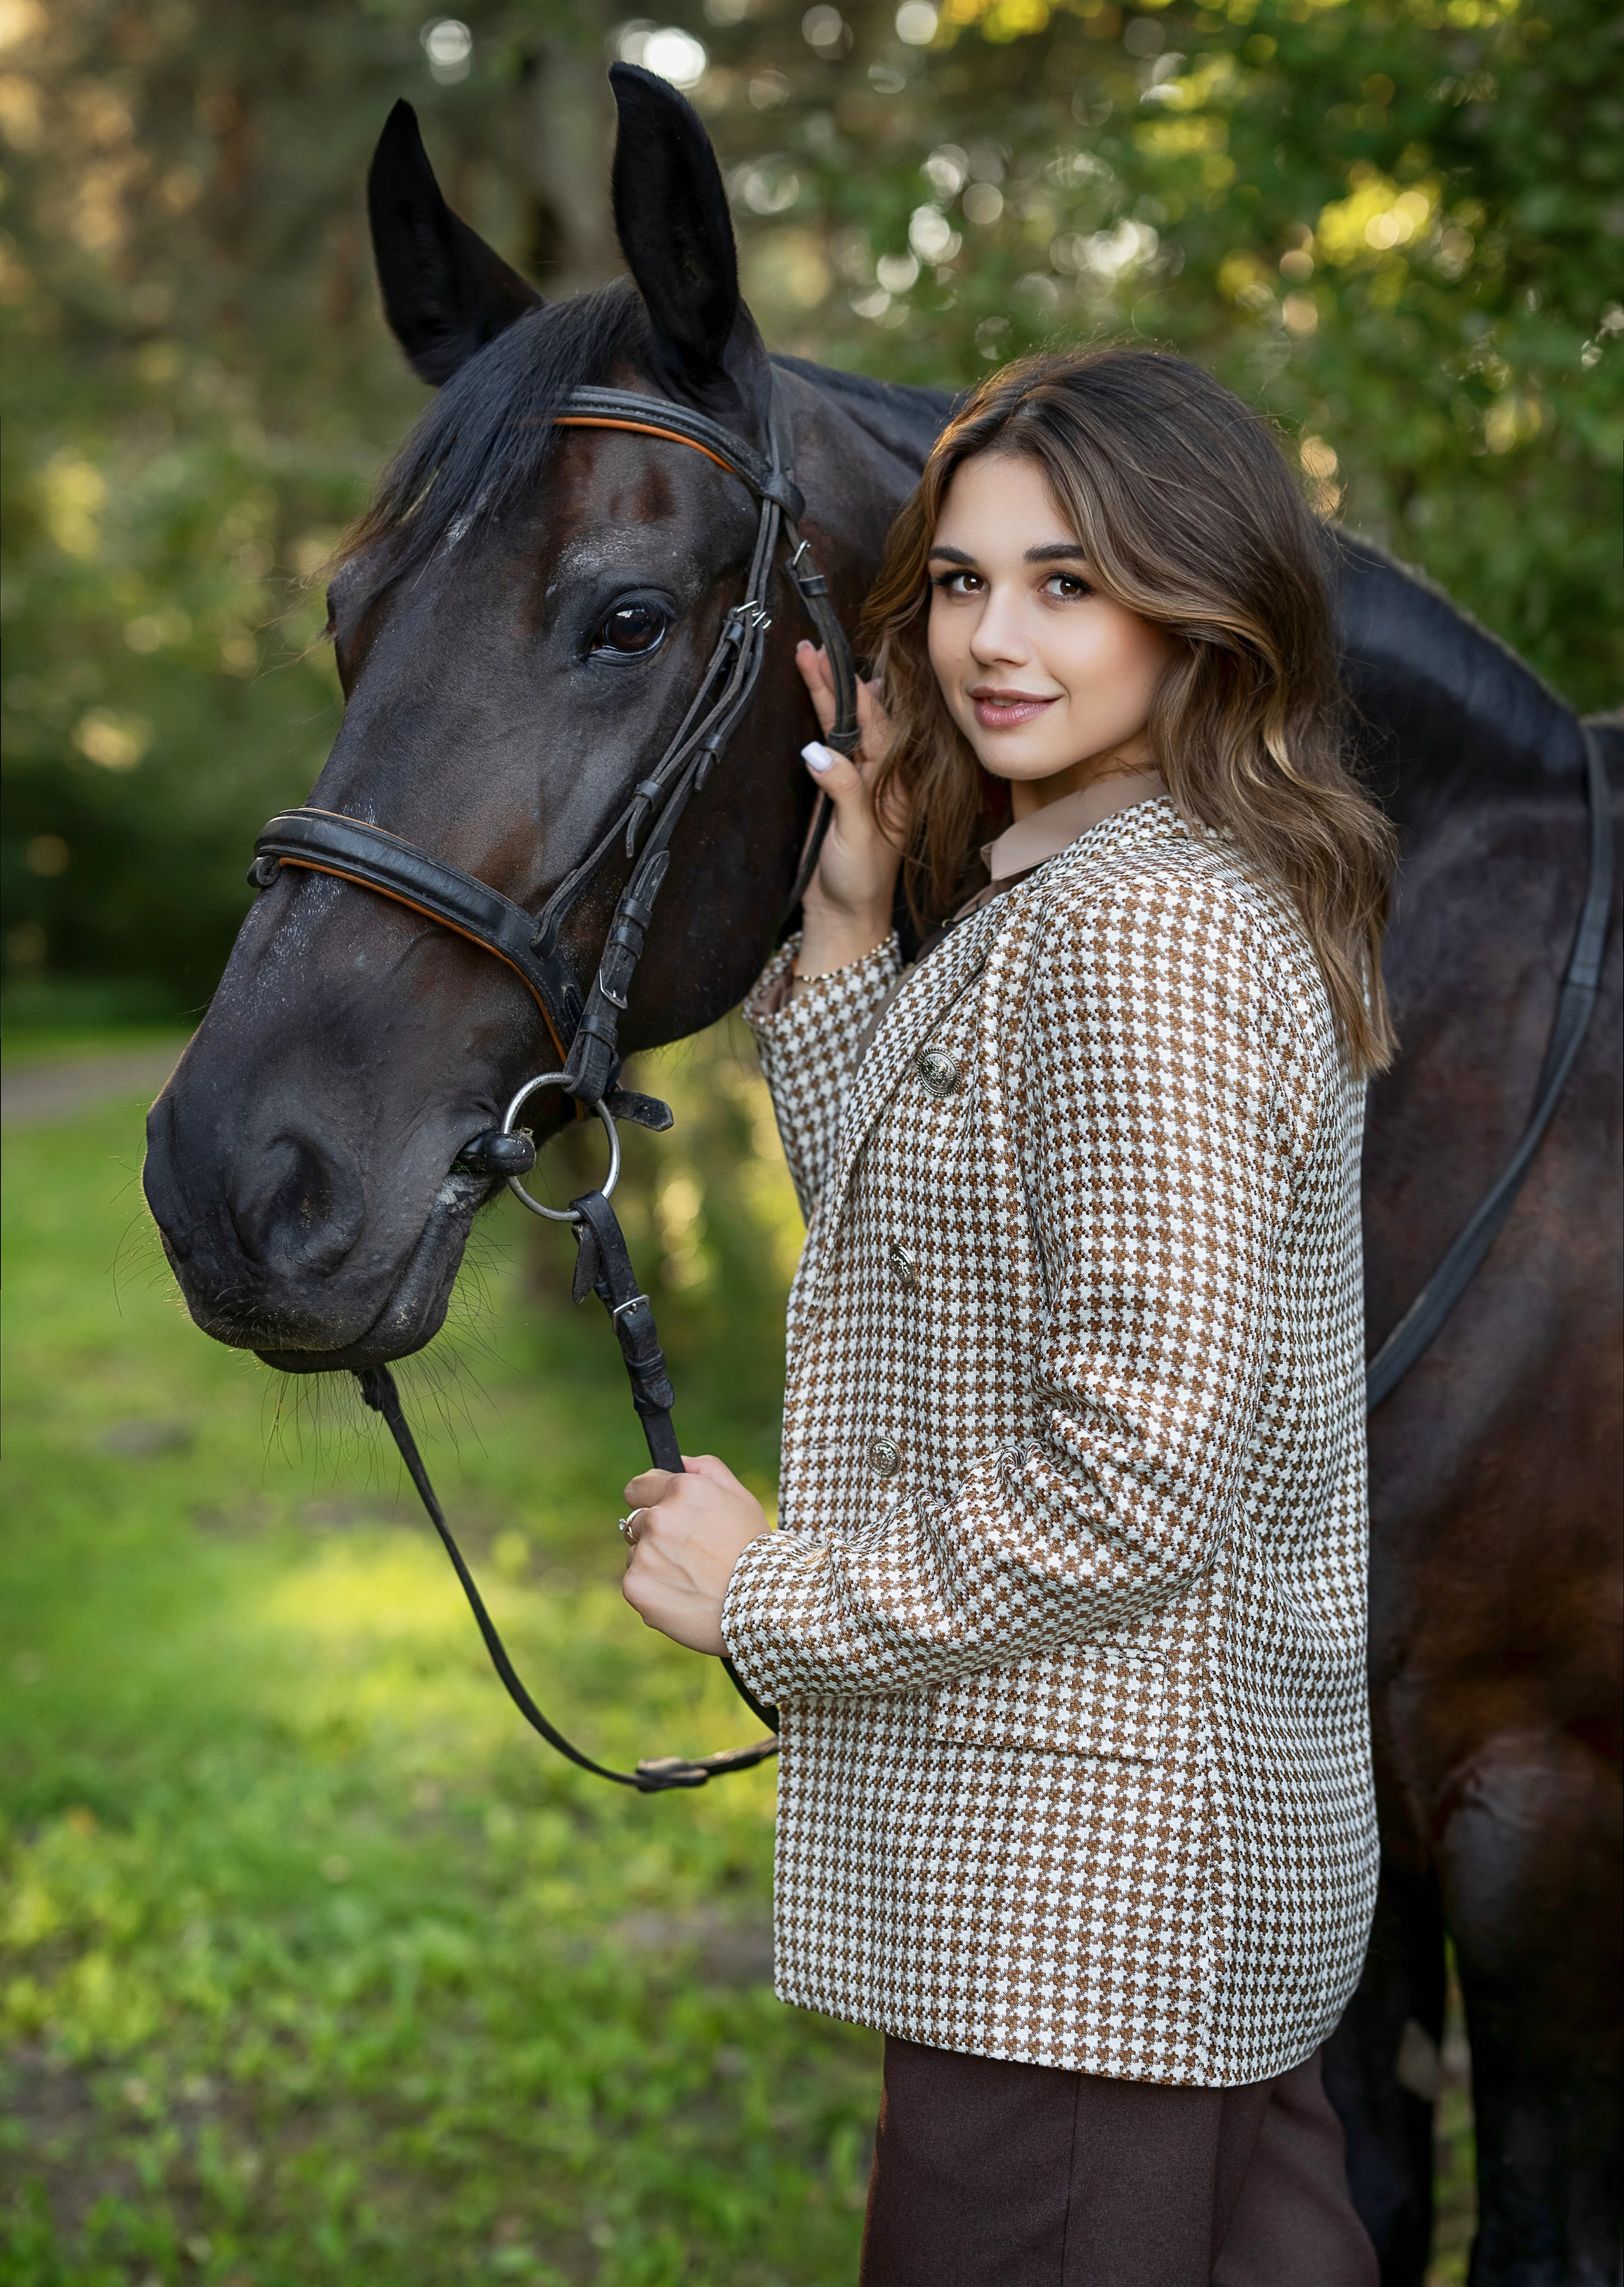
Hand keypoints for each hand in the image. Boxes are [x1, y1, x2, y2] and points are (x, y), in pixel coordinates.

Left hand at [620, 1455, 768, 1654]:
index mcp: (683, 1490)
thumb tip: (679, 1460)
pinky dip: (653, 1591)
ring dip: (654, 1564)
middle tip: (689, 1554)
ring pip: (636, 1554)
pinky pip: (635, 1583)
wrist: (763, 1607)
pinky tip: (682, 1597)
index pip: (638, 1487)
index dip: (651, 1500)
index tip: (664, 1515)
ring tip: (691, 1579)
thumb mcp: (742, 1500)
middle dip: (654, 1534)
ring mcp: (644, 1554)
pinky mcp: (635, 1586)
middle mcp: (659, 1517)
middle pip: (635, 1522)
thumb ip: (708, 1470)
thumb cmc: (756, 1552)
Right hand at [794, 642, 904, 975]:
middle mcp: (879, 776)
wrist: (845, 915)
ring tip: (808, 659)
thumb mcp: (857, 837)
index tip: (826, 662)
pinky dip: (820, 719)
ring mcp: (856, 781)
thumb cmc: (861, 881)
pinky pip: (828, 746)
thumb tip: (818, 750)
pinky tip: (820, 696)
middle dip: (833, 683)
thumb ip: (844, 791)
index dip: (848, 692)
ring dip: (824, 695)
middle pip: (856, 719)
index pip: (873, 726)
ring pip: (840, 728)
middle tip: (809, 649)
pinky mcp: (833, 792)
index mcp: (894, 783)